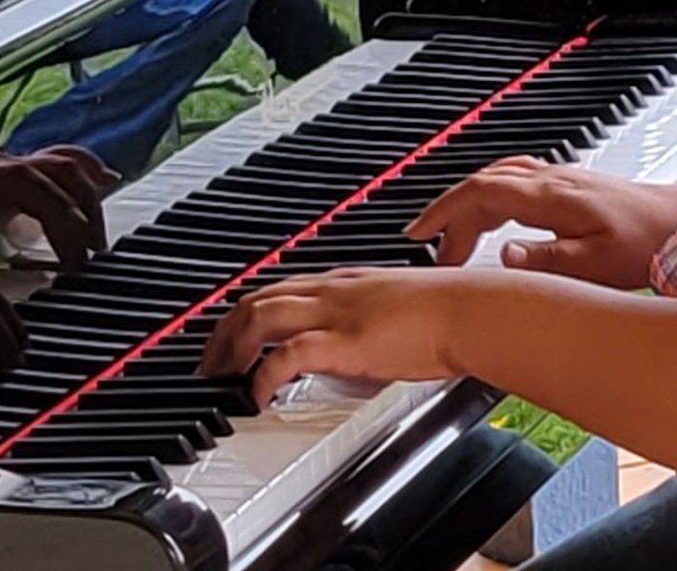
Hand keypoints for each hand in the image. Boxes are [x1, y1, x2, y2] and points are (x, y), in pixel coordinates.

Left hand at [198, 266, 469, 404]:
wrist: (467, 311)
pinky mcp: (343, 340)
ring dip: (233, 347)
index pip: (277, 289)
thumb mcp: (388, 312)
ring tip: (222, 376)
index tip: (229, 337)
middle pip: (256, 299)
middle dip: (224, 331)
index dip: (244, 313)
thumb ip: (360, 327)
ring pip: (261, 316)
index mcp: (340, 283)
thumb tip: (346, 354)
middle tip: (209, 362)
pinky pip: (288, 355)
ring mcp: (334, 313)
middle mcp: (330, 291)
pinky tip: (258, 394)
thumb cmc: (443, 314)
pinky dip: (265, 374)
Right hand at [405, 157, 676, 288]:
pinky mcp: (571, 185)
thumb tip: (504, 257)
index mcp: (549, 196)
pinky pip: (514, 181)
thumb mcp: (598, 264)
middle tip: (431, 247)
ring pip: (497, 179)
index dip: (444, 212)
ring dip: (468, 203)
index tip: (419, 235)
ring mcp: (560, 179)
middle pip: (481, 184)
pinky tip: (495, 218)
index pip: (479, 194)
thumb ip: (548, 260)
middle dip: (449, 213)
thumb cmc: (651, 241)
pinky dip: (490, 197)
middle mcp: (550, 180)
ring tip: (455, 236)